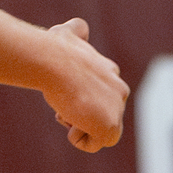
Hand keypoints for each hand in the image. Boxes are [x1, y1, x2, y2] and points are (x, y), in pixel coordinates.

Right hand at [41, 18, 128, 152]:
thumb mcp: (69, 33)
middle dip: (80, 111)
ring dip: (78, 123)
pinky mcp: (110, 126)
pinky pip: (93, 143)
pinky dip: (78, 139)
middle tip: (64, 100)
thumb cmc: (56, 48)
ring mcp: (117, 109)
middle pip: (98, 112)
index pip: (100, 95)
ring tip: (66, 108)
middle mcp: (119, 90)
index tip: (66, 88)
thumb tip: (81, 29)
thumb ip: (78, 32)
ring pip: (95, 128)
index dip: (79, 95)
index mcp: (111, 72)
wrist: (53, 61)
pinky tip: (70, 120)